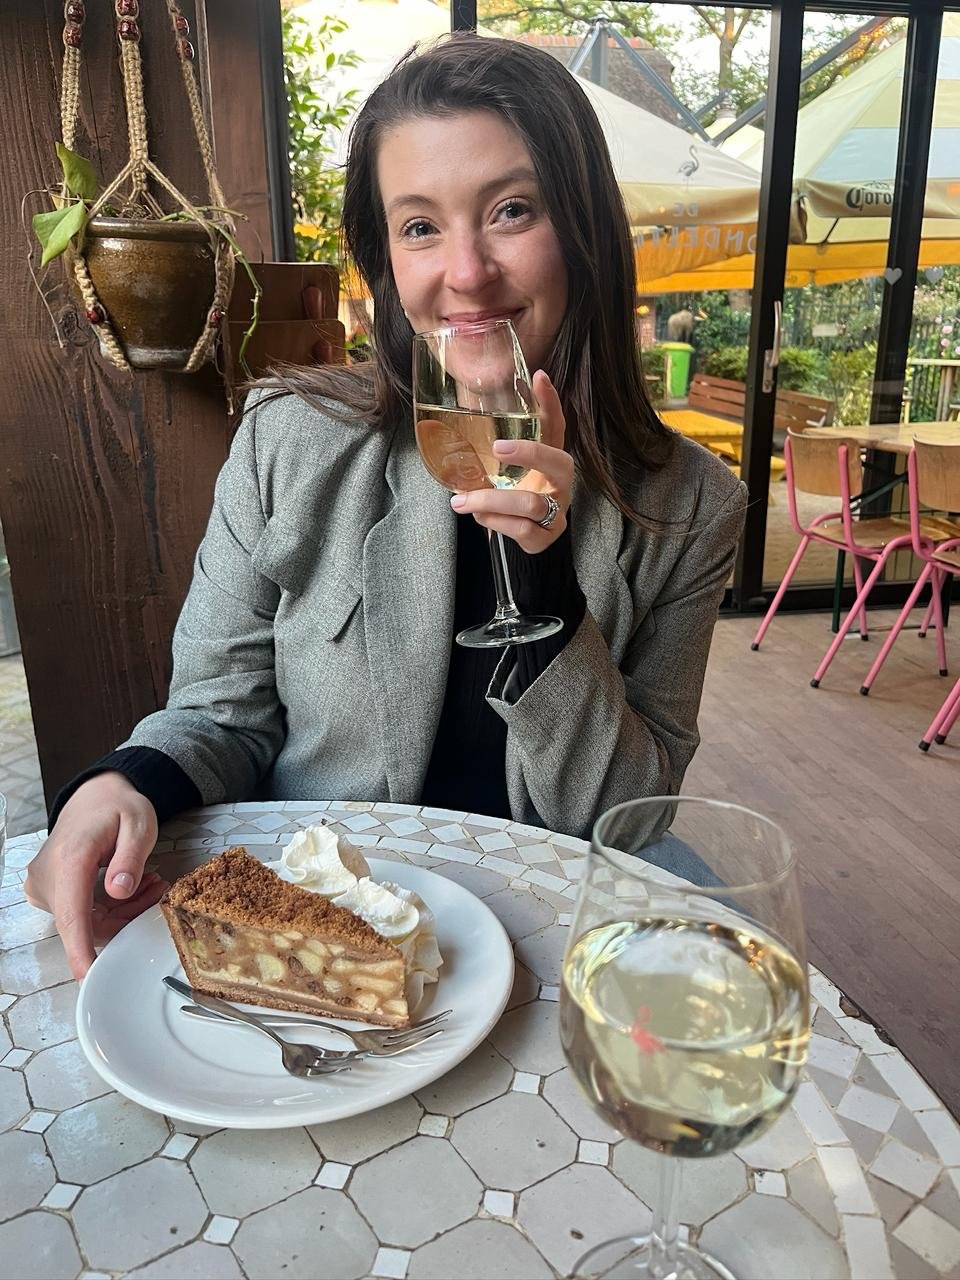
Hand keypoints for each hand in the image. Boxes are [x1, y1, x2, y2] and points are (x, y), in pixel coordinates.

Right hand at [23, 773, 167, 979]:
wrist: (94, 796)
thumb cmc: (117, 806)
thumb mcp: (138, 823)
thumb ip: (130, 857)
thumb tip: (120, 892)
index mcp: (70, 859)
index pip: (72, 914)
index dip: (80, 948)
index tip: (87, 976)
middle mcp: (48, 876)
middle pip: (86, 923)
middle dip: (125, 917)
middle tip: (156, 889)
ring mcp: (45, 886)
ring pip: (86, 922)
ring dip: (120, 911)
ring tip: (148, 883)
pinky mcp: (49, 892)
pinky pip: (80, 914)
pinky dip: (108, 908)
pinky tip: (128, 887)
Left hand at [449, 370, 572, 552]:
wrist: (523, 539)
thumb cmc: (513, 496)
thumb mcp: (506, 469)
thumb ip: (495, 447)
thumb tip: (462, 417)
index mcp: (552, 461)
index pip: (558, 426)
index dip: (552, 402)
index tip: (538, 377)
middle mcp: (561, 484)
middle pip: (559, 462)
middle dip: (529, 453)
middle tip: (497, 448)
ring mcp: (556, 512)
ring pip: (530, 503)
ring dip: (491, 500)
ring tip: (461, 501)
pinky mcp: (544, 538)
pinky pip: (521, 529)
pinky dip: (494, 522)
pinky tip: (478, 517)